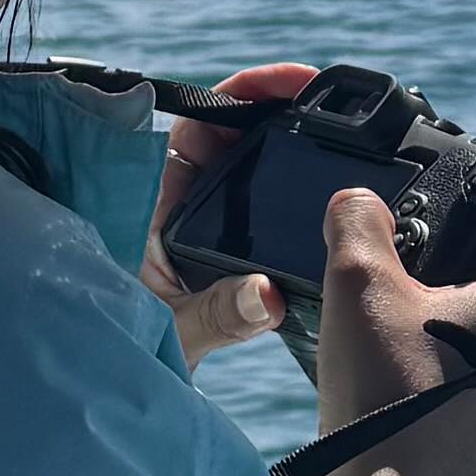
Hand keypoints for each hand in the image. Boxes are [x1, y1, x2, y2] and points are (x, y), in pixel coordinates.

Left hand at [144, 61, 313, 371]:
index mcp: (158, 203)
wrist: (125, 393)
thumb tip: (264, 294)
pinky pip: (267, 215)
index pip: (198, 123)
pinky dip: (296, 201)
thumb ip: (217, 313)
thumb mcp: (174, 329)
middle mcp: (183, 206)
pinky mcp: (231, 258)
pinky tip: (336, 204)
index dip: (243, 93)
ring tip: (349, 141)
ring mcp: (209, 229)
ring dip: (292, 153)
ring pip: (254, 173)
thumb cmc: (126, 351)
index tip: (290, 82)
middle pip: (234, 137)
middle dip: (282, 112)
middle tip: (337, 103)